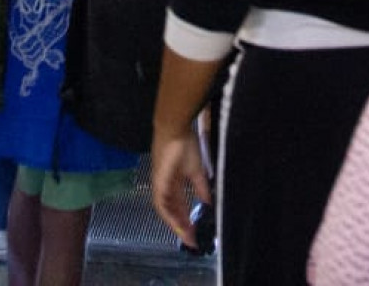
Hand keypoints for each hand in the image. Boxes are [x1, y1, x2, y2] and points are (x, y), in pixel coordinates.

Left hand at [151, 126, 211, 247]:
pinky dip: (168, 214)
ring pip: (165, 209)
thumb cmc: (185, 146)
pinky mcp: (158, 181)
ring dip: (175, 223)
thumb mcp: (197, 170)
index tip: (194, 231)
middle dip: (181, 225)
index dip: (185, 218)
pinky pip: (161, 203)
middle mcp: (165, 186)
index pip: (179, 204)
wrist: (175, 129)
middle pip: (172, 210)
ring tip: (186, 234)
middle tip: (191, 239)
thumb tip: (210, 202)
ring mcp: (160, 184)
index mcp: (174, 182)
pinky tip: (175, 223)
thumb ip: (201, 187)